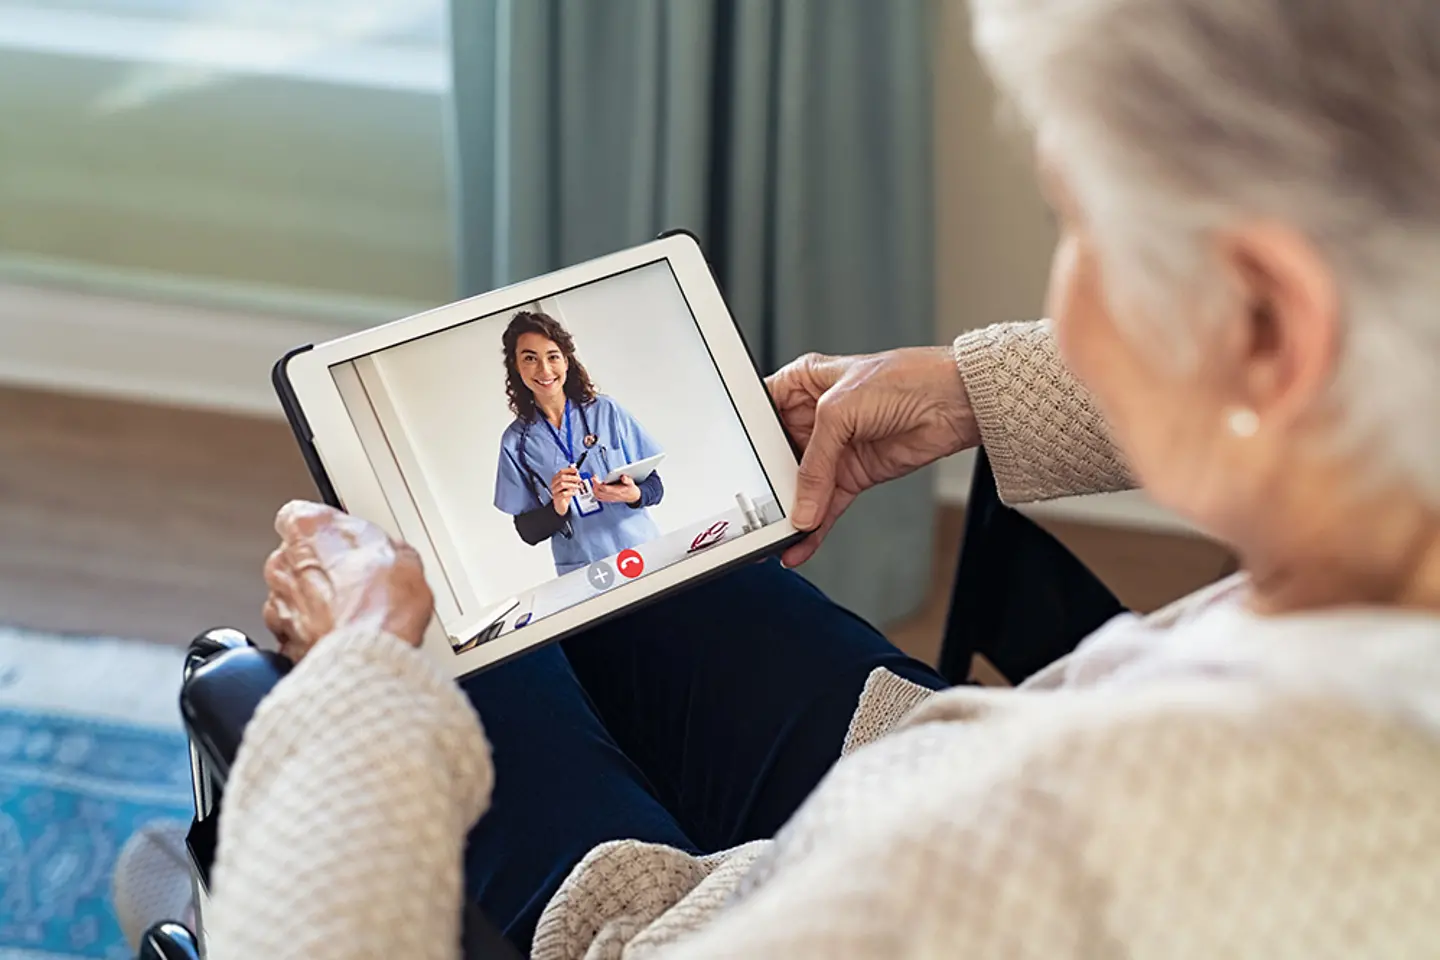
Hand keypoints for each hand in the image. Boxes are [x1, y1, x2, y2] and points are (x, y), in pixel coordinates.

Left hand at [262, 501, 433, 662]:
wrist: (369, 653)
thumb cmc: (380, 604)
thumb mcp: (403, 555)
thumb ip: (379, 546)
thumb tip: (389, 555)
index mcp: (307, 530)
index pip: (300, 515)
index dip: (326, 531)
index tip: (345, 540)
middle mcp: (283, 563)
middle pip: (295, 557)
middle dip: (320, 568)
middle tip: (354, 579)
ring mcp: (279, 602)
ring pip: (292, 594)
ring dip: (314, 601)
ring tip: (349, 611)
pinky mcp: (282, 638)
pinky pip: (294, 629)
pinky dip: (311, 632)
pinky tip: (339, 633)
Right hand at [550, 467, 582, 514]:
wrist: (561, 505)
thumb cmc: (564, 494)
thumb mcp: (569, 485)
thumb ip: (572, 478)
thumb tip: (576, 471)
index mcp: (556, 479)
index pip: (561, 472)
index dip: (569, 470)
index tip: (576, 470)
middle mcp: (554, 484)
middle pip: (562, 477)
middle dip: (572, 477)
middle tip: (579, 479)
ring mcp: (554, 491)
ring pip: (562, 485)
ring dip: (572, 485)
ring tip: (578, 486)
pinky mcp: (557, 498)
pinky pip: (563, 494)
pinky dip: (570, 493)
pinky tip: (574, 493)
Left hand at [593, 475, 640, 503]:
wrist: (633, 497)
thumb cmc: (631, 489)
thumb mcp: (631, 483)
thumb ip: (627, 480)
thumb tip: (623, 477)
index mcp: (617, 491)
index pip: (604, 488)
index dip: (597, 483)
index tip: (594, 477)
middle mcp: (612, 496)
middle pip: (599, 492)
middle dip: (594, 484)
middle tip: (595, 478)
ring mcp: (610, 498)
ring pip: (597, 495)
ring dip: (594, 488)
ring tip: (595, 482)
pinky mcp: (609, 499)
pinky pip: (599, 498)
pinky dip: (595, 493)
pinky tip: (597, 488)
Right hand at [767, 346, 978, 566]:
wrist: (953, 403)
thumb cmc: (903, 380)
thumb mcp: (840, 411)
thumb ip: (814, 462)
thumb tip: (801, 505)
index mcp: (802, 384)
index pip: (760, 417)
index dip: (747, 444)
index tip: (735, 474)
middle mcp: (814, 416)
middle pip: (777, 457)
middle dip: (768, 487)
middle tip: (756, 515)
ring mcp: (834, 447)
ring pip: (802, 486)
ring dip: (791, 512)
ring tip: (776, 537)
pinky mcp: (853, 473)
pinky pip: (826, 505)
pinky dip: (815, 527)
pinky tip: (801, 542)